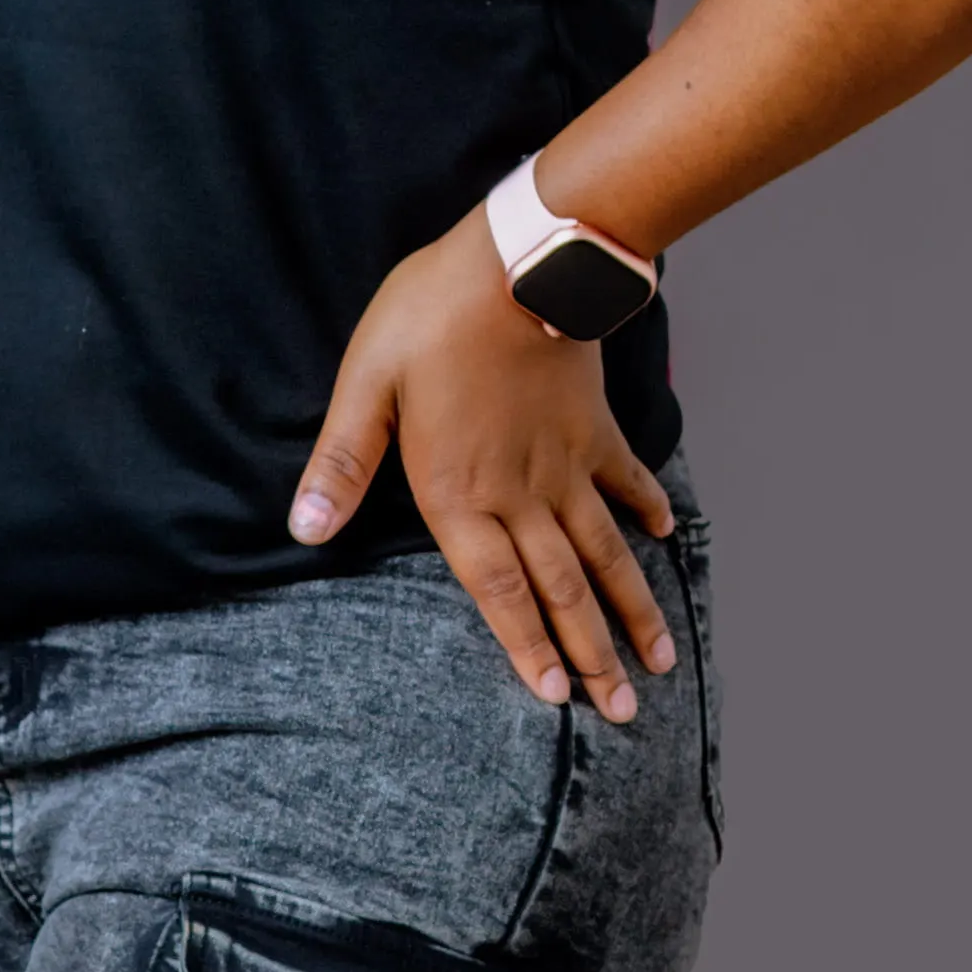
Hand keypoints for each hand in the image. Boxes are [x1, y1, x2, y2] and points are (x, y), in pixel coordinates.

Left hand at [291, 213, 681, 715]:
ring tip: (659, 660)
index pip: (499, 591)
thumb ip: (342, 461)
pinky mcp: (594, 426)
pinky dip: (646, 509)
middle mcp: (522, 494)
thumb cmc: (432, 316)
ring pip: (605, 552)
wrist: (521, 259)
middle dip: (594, 655)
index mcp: (461, 494)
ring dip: (632, 608)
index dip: (527, 647)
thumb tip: (306, 527)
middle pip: (562, 590)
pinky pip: (626, 479)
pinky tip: (665, 536)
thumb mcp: (368, 384)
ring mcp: (567, 463)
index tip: (557, 698)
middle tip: (624, 712)